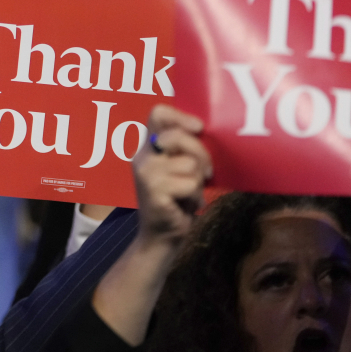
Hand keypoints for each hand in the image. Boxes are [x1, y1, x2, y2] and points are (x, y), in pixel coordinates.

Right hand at [132, 105, 211, 247]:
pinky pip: (190, 184)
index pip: (158, 114)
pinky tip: (186, 205)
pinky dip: (195, 196)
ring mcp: (146, 174)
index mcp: (148, 147)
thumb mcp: (181, 168)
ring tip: (189, 193)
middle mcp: (142, 157)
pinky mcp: (155, 192)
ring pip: (189, 163)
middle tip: (206, 172)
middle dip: (200, 153)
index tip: (199, 128)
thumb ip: (186, 148)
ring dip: (198, 181)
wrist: (162, 237)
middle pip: (178, 136)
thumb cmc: (177, 200)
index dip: (181, 116)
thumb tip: (207, 130)